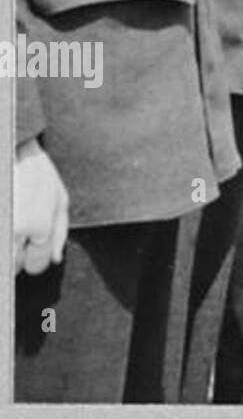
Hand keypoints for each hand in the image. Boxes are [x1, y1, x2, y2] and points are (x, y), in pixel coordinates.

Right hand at [14, 140, 68, 275]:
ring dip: (7, 249)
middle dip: (16, 255)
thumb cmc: (35, 172)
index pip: (37, 266)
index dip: (35, 258)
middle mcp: (14, 231)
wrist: (12, 151)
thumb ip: (61, 231)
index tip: (30, 247)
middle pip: (14, 267)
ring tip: (14, 220)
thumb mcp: (59, 197)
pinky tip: (9, 215)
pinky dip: (3, 238)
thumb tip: (56, 259)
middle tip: (18, 230)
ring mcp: (2, 229)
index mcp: (39, 226)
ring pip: (4, 262)